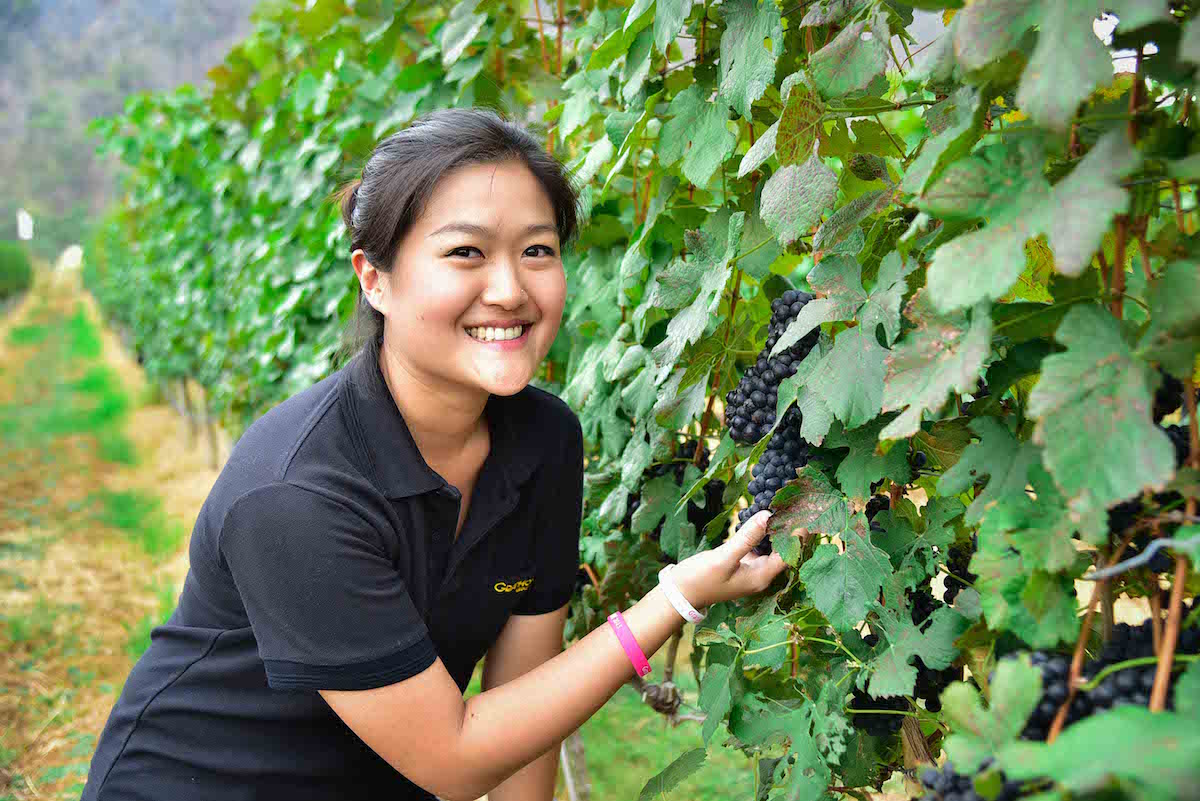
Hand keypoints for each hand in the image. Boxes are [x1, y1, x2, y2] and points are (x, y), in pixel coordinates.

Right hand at [668, 510, 805, 609]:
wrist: (679, 593)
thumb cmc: (700, 579)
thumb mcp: (723, 558)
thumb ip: (747, 537)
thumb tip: (768, 516)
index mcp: (762, 576)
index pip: (790, 554)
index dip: (800, 534)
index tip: (806, 512)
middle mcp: (761, 574)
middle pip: (785, 550)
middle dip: (791, 528)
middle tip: (797, 503)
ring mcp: (752, 569)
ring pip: (772, 546)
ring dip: (778, 528)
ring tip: (785, 505)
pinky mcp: (743, 562)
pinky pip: (759, 545)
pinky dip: (763, 531)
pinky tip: (763, 515)